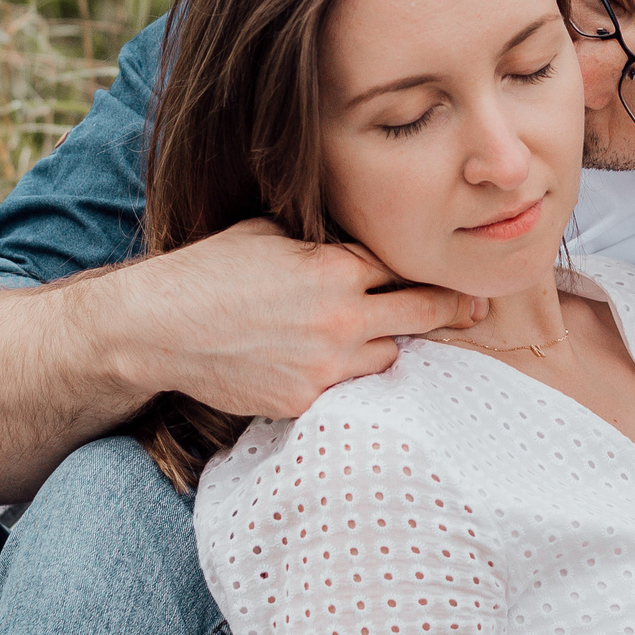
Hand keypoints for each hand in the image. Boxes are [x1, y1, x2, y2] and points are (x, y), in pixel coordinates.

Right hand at [109, 218, 487, 417]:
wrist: (157, 328)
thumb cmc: (208, 272)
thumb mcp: (268, 234)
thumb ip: (319, 240)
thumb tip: (354, 235)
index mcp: (334, 267)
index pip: (402, 266)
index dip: (423, 267)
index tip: (452, 270)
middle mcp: (339, 316)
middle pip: (423, 312)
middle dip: (454, 308)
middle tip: (478, 309)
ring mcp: (325, 363)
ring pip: (392, 357)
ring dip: (391, 345)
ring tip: (385, 337)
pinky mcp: (305, 400)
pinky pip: (350, 388)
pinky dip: (350, 376)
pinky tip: (338, 365)